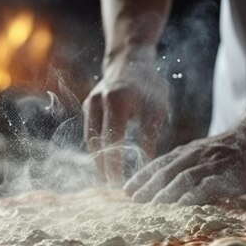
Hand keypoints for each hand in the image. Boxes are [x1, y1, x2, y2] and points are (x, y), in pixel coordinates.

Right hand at [82, 58, 167, 181]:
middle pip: (96, 142)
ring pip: (90, 139)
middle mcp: (98, 103)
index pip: (112, 140)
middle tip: (111, 185)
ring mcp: (90, 104)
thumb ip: (150, 133)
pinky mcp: (88, 106)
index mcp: (116, 101)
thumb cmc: (148, 84)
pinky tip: (105, 161)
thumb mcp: (157, 106)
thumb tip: (146, 163)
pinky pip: (90, 132)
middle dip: (103, 166)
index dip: (113, 163)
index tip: (118, 181)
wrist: (130, 60)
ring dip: (97, 159)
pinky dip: (97, 148)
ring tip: (108, 178)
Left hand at [123, 122, 245, 203]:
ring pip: (182, 178)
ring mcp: (211, 164)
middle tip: (132, 201)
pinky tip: (182, 205)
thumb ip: (186, 167)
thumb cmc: (231, 150)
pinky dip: (193, 195)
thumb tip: (167, 187)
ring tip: (150, 206)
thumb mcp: (203, 154)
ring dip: (164, 193)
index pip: (158, 164)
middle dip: (147, 187)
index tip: (126, 190)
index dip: (141, 177)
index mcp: (187, 152)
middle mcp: (195, 156)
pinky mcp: (228, 174)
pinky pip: (207, 184)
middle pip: (165, 172)